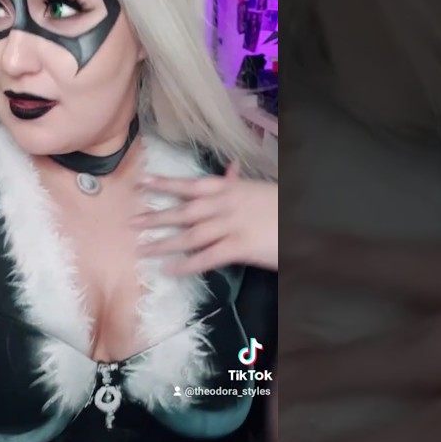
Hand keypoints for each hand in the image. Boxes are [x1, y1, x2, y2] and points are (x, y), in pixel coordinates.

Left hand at [132, 162, 277, 272]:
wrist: (309, 221)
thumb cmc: (284, 207)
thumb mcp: (261, 190)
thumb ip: (239, 184)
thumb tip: (229, 171)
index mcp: (231, 189)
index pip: (191, 185)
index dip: (165, 184)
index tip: (141, 183)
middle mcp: (226, 205)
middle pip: (184, 210)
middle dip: (156, 217)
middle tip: (131, 223)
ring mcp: (232, 226)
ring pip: (190, 235)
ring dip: (164, 242)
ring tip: (142, 249)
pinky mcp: (240, 248)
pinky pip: (207, 257)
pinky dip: (186, 264)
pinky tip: (169, 270)